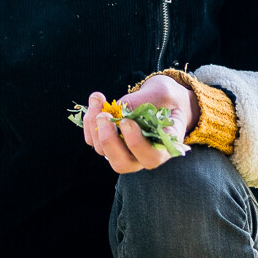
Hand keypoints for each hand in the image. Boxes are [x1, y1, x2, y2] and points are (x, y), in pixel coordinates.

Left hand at [82, 73, 197, 174]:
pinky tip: (96, 101)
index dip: (136, 143)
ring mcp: (124, 152)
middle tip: (104, 116)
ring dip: (94, 126)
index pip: (151, 157)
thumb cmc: (168, 99)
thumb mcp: (163, 93)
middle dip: (109, 141)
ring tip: (98, 99)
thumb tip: (118, 109)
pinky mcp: (109, 143)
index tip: (126, 121)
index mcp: (163, 148)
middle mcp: (142, 156)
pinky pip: (93, 140)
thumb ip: (144, 102)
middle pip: (121, 163)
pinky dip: (89, 122)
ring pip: (103, 151)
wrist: (163, 101)